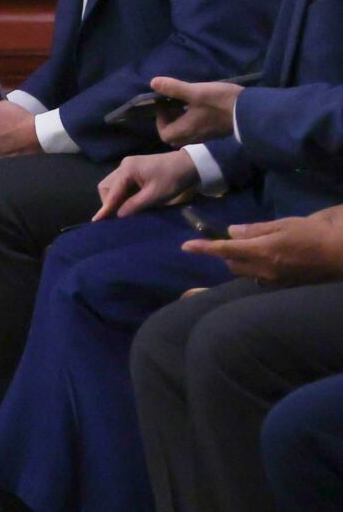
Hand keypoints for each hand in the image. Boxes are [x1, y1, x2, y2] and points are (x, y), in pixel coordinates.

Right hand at [94, 150, 199, 219]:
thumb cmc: (173, 179)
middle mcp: (123, 165)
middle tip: (116, 216)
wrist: (190, 164)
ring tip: (122, 210)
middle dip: (108, 201)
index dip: (105, 207)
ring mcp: (128, 165)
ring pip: (112, 184)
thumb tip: (118, 215)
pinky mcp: (134, 168)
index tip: (97, 221)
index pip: (111, 191)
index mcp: (127, 170)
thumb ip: (135, 205)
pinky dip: (121, 193)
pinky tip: (128, 202)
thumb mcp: (156, 195)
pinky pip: (120, 182)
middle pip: (106, 186)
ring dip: (114, 198)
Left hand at [153, 77, 244, 144]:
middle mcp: (195, 137)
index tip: (164, 106)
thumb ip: (174, 88)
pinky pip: (198, 130)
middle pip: (175, 136)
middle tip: (172, 106)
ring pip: (187, 133)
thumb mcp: (196, 92)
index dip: (160, 121)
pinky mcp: (216, 132)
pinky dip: (193, 122)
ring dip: (182, 121)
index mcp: (187, 130)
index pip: (165, 134)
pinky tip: (198, 107)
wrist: (251, 111)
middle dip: (170, 122)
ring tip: (184, 104)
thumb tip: (153, 82)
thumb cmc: (221, 102)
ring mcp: (207, 136)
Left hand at [186, 205, 342, 284]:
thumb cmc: (313, 234)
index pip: (224, 250)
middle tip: (237, 240)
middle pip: (232, 264)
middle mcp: (264, 271)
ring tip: (256, 249)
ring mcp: (274, 281)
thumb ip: (255, 230)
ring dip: (242, 262)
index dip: (203, 248)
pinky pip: (261, 279)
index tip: (185, 247)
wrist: (341, 255)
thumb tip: (232, 232)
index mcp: (261, 252)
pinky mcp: (284, 286)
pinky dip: (257, 269)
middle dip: (227, 253)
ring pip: (245, 273)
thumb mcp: (283, 225)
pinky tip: (271, 260)